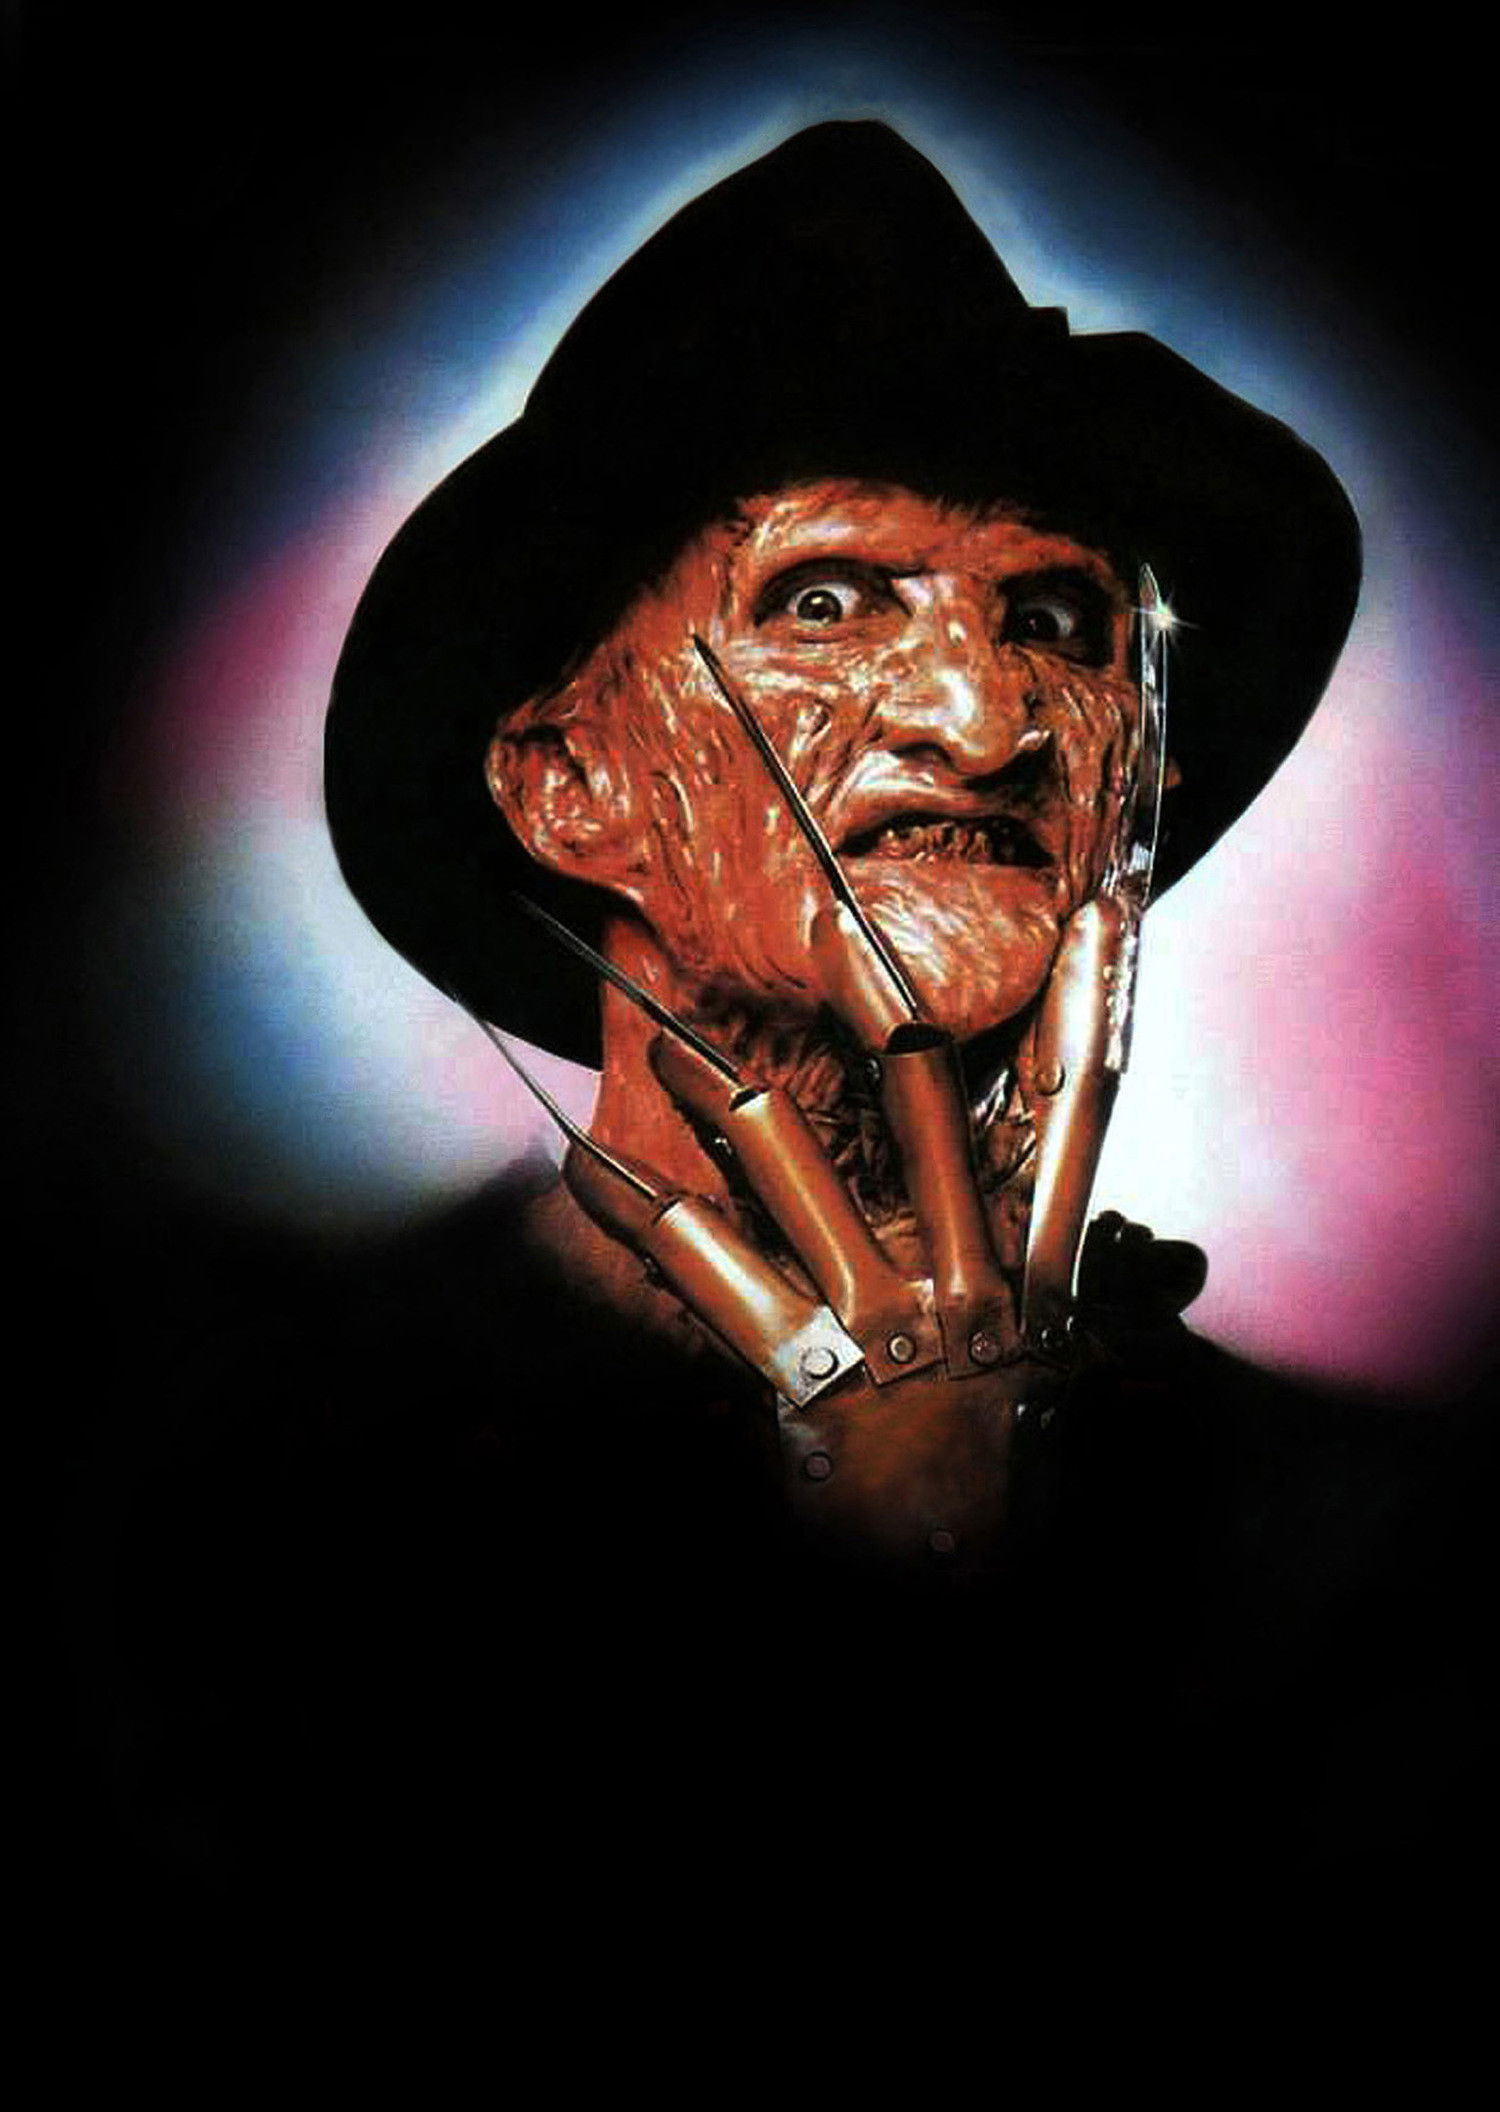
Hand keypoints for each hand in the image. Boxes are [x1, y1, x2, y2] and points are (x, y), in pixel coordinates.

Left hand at [562, 897, 1116, 1566]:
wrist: (969, 1596)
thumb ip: (1119, 1311)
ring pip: (793, 1161)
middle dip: (877, 1004)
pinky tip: (581, 1169)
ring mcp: (880, 1312)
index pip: (1079, 1114)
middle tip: (829, 915)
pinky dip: (638, 1214)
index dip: (1088, 1011)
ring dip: (721, 1094)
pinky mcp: (804, 1365)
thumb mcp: (1081, 1393)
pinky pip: (705, 1267)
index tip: (1095, 916)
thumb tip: (1176, 1260)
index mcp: (1034, 1269)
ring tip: (666, 1043)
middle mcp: (963, 1271)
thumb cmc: (1017, 1490)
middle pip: (923, 1103)